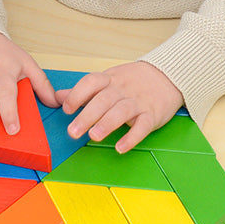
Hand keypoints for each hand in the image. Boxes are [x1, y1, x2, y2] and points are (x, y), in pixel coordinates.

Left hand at [58, 62, 183, 152]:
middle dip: (87, 116)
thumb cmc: (132, 81)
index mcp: (109, 79)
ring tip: (94, 136)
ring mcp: (138, 102)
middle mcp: (122, 90)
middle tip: (73, 132)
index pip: (91, 83)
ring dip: (107, 124)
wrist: (167, 76)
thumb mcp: (107, 80)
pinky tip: (121, 148)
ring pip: (121, 111)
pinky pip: (142, 126)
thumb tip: (57, 97)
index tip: (67, 109)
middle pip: (103, 100)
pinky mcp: (152, 114)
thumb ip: (83, 91)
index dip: (77, 95)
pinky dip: (132, 137)